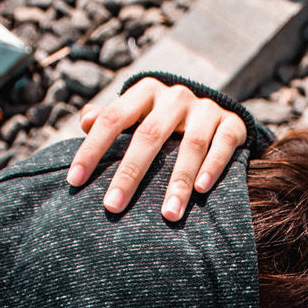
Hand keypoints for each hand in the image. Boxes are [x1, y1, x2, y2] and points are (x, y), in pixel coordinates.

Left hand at [67, 77, 248, 220]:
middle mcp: (175, 97)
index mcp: (145, 92)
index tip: (75, 181)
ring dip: (178, 182)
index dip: (92, 149)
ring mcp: (205, 109)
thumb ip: (111, 118)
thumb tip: (85, 120)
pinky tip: (201, 190)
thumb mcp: (138, 114)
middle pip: (148, 136)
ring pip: (190, 145)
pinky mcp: (232, 124)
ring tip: (168, 215)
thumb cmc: (164, 121)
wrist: (216, 112)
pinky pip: (222, 145)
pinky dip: (212, 167)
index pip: (113, 119)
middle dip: (130, 174)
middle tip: (112, 207)